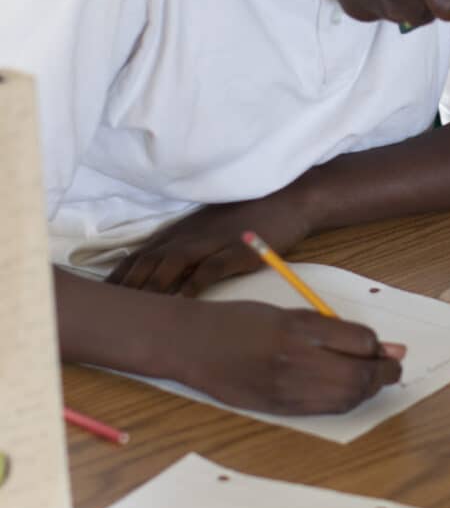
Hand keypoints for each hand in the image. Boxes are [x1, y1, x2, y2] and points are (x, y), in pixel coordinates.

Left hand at [107, 194, 310, 295]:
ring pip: (173, 264)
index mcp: (182, 232)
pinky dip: (195, 283)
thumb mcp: (209, 226)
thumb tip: (162, 270)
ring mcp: (214, 241)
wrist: (290, 197)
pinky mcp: (238, 250)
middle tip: (107, 310)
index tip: (101, 298)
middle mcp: (191, 236)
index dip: (119, 277)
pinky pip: (212, 267)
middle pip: (149, 262)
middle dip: (126, 286)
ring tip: (136, 310)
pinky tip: (183, 300)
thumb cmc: (250, 213)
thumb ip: (185, 244)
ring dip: (152, 286)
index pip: (141, 256)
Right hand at [181, 299, 404, 414]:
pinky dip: (344, 401)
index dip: (379, 346)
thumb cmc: (240, 321)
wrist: (192, 344)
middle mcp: (292, 358)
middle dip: (384, 373)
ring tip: (371, 379)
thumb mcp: (288, 313)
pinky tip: (345, 391)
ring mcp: (283, 388)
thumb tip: (380, 345)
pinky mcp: (276, 408)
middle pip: (358, 375)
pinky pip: (323, 410)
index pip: (359, 341)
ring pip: (345, 398)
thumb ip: (333, 329)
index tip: (384, 346)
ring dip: (366, 390)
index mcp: (296, 326)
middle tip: (392, 367)